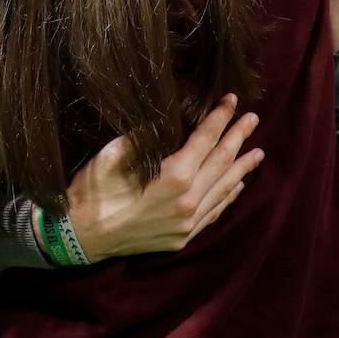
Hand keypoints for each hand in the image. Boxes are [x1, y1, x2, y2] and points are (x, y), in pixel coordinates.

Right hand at [62, 94, 262, 261]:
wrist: (80, 236)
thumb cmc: (93, 191)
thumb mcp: (112, 154)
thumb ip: (144, 136)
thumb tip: (164, 121)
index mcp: (174, 177)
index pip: (205, 140)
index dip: (219, 118)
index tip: (231, 100)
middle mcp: (188, 201)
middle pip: (221, 163)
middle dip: (238, 138)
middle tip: (253, 119)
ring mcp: (188, 223)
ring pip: (223, 190)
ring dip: (241, 168)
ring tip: (258, 152)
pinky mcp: (182, 238)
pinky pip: (213, 213)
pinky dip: (228, 197)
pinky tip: (238, 186)